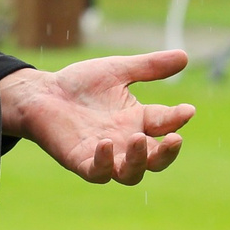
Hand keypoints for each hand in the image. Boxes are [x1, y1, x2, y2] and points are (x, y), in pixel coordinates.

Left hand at [1, 50, 195, 182]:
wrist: (41, 92)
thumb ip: (149, 67)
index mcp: (138, 121)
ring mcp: (104, 154)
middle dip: (167, 154)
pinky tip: (105, 143)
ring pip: (130, 174)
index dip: (178, 119)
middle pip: (155, 161)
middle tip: (175, 139)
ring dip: (139, 161)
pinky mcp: (79, 160)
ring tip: (139, 139)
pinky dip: (104, 163)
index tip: (187, 110)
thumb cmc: (79, 84)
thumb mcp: (118, 70)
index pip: (165, 125)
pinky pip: (97, 172)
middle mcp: (124, 142)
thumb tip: (186, 56)